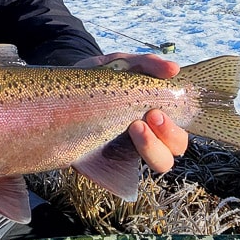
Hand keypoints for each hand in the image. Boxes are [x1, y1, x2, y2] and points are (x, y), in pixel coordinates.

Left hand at [76, 53, 187, 172]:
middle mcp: (148, 138)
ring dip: (152, 148)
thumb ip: (145, 63)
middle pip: (174, 150)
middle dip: (168, 135)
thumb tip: (173, 69)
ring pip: (159, 163)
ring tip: (134, 127)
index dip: (177, 127)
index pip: (180, 131)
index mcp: (156, 117)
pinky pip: (123, 176)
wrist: (59, 91)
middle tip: (147, 118)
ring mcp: (129, 152)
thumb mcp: (120, 64)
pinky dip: (120, 167)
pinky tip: (106, 148)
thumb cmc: (98, 77)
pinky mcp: (107, 164)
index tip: (157, 110)